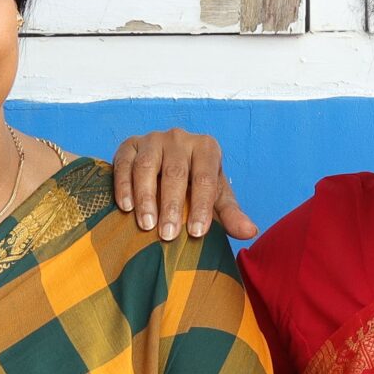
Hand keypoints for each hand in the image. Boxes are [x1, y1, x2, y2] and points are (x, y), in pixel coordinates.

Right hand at [110, 129, 256, 239]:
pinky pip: (124, 164)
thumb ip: (230, 214)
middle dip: (172, 206)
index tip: (196, 233)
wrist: (164, 164)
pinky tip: (127, 207)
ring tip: (146, 226)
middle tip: (168, 235)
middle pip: (175, 173)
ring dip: (146, 198)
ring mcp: (152, 139)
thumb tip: (250, 232)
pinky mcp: (129, 145)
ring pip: (147, 167)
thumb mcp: (214, 198)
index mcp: (206, 148)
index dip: (201, 206)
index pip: (205, 178)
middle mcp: (180, 138)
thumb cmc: (193, 185)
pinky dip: (124, 186)